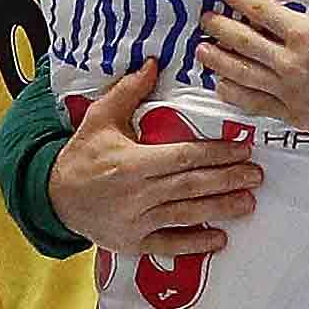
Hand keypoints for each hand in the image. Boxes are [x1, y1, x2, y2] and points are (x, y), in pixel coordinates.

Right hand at [49, 58, 256, 257]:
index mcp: (132, 163)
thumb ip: (128, 92)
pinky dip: (194, 245)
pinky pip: (168, 245)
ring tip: (248, 203)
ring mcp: (136, 222)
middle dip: (227, 180)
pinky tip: (219, 240)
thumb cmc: (81, 156)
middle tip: (257, 175)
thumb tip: (154, 63)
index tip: (243, 149)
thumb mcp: (99, 119)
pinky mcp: (133, 243)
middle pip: (191, 186)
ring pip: (186, 215)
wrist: (51, 198)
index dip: (216, 154)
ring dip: (220, 209)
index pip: (184, 157)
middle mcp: (137, 194)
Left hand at [196, 0, 308, 146]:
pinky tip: (222, 87)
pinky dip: (234, 94)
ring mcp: (288, 90)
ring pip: (241, 73)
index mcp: (305, 33)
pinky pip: (254, 103)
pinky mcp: (294, 114)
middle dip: (219, 27)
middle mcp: (289, 61)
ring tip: (202, 52)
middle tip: (206, 20)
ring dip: (217, 60)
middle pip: (242, 41)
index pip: (260, 11)